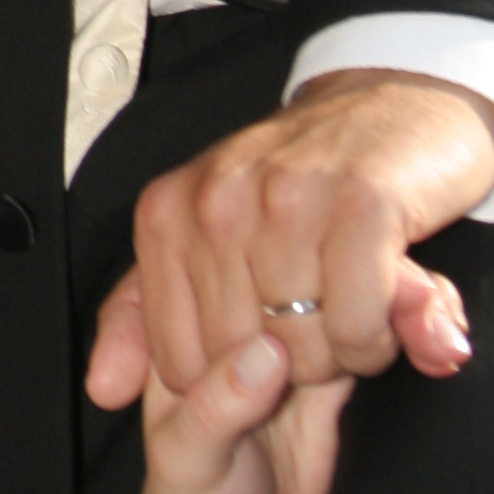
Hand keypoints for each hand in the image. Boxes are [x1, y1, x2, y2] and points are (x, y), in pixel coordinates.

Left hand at [86, 69, 492, 408]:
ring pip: (304, 350)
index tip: (265, 333)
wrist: (391, 103)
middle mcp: (215, 203)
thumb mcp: (202, 237)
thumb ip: (144, 313)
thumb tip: (103, 390)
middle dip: (291, 364)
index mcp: (167, 214)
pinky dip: (377, 338)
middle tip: (318, 313)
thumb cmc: (299, 184)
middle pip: (244, 364)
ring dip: (341, 349)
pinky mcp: (360, 207)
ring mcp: (285, 200)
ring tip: (351, 299)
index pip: (178, 362)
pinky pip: (357, 326)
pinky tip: (384, 301)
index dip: (232, 373)